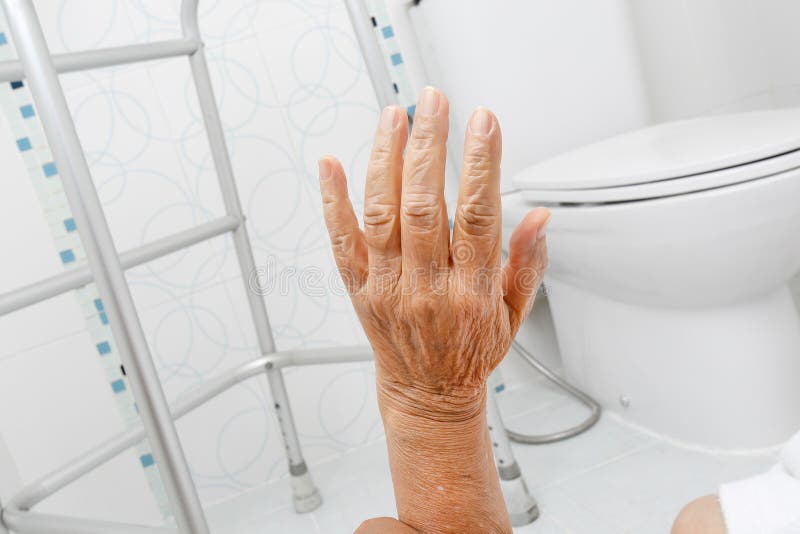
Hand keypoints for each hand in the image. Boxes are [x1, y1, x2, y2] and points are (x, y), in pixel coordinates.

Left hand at [319, 87, 548, 418]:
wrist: (428, 395)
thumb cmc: (471, 352)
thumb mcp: (515, 314)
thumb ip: (527, 263)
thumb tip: (538, 216)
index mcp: (472, 292)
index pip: (478, 217)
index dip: (481, 164)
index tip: (483, 123)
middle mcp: (426, 286)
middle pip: (425, 205)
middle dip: (429, 146)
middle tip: (432, 102)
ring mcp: (387, 286)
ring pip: (382, 214)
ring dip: (385, 159)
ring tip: (393, 117)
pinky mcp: (359, 288)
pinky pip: (342, 241)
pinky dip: (333, 201)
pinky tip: (331, 164)